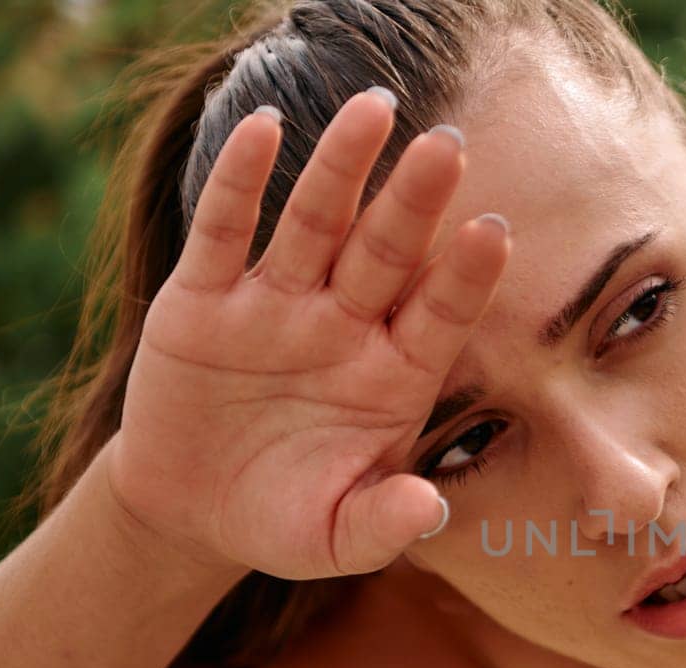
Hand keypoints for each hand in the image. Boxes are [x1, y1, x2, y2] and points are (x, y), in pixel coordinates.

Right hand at [105, 88, 507, 578]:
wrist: (190, 512)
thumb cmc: (282, 520)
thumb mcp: (332, 539)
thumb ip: (382, 526)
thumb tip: (427, 508)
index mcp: (392, 376)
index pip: (439, 315)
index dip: (465, 278)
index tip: (495, 233)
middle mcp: (344, 326)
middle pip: (386, 252)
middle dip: (415, 202)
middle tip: (448, 145)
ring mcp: (276, 305)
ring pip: (316, 223)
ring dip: (342, 168)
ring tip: (372, 109)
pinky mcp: (204, 299)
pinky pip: (224, 231)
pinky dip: (240, 183)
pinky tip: (263, 131)